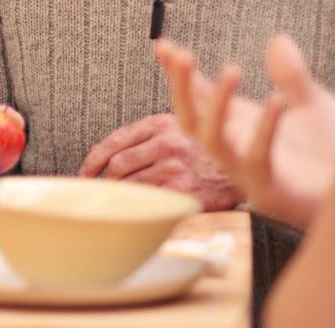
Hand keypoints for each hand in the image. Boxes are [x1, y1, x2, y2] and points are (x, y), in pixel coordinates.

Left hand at [79, 113, 242, 209]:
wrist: (249, 166)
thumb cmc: (210, 148)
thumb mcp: (182, 123)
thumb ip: (147, 130)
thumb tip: (99, 144)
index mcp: (161, 124)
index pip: (113, 142)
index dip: (93, 161)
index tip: (85, 174)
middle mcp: (166, 142)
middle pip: (117, 165)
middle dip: (104, 182)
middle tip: (100, 193)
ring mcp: (175, 167)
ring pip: (131, 184)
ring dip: (119, 197)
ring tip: (115, 204)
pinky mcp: (185, 190)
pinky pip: (150, 200)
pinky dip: (139, 207)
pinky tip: (138, 210)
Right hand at [155, 34, 334, 227]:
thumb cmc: (333, 154)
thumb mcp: (313, 105)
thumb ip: (292, 76)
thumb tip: (277, 40)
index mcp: (240, 124)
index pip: (198, 96)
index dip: (178, 72)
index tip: (163, 45)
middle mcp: (236, 146)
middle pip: (190, 117)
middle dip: (181, 87)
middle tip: (180, 54)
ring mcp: (248, 170)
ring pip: (213, 139)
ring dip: (216, 105)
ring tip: (232, 69)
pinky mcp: (271, 189)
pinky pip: (258, 157)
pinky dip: (265, 129)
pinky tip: (277, 100)